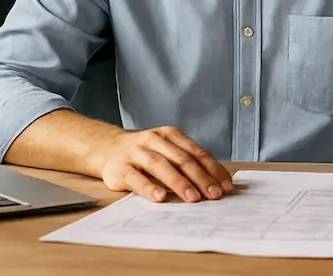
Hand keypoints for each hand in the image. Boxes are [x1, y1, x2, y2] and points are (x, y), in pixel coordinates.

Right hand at [92, 125, 233, 203]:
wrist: (106, 148)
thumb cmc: (145, 153)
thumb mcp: (167, 150)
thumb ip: (187, 161)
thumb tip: (216, 182)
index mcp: (170, 134)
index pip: (196, 152)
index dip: (213, 169)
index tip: (225, 186)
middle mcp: (154, 140)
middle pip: (182, 159)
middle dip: (201, 178)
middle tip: (214, 195)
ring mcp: (136, 153)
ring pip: (161, 166)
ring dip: (179, 183)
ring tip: (193, 198)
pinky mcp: (120, 168)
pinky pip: (136, 178)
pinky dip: (149, 188)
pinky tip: (160, 197)